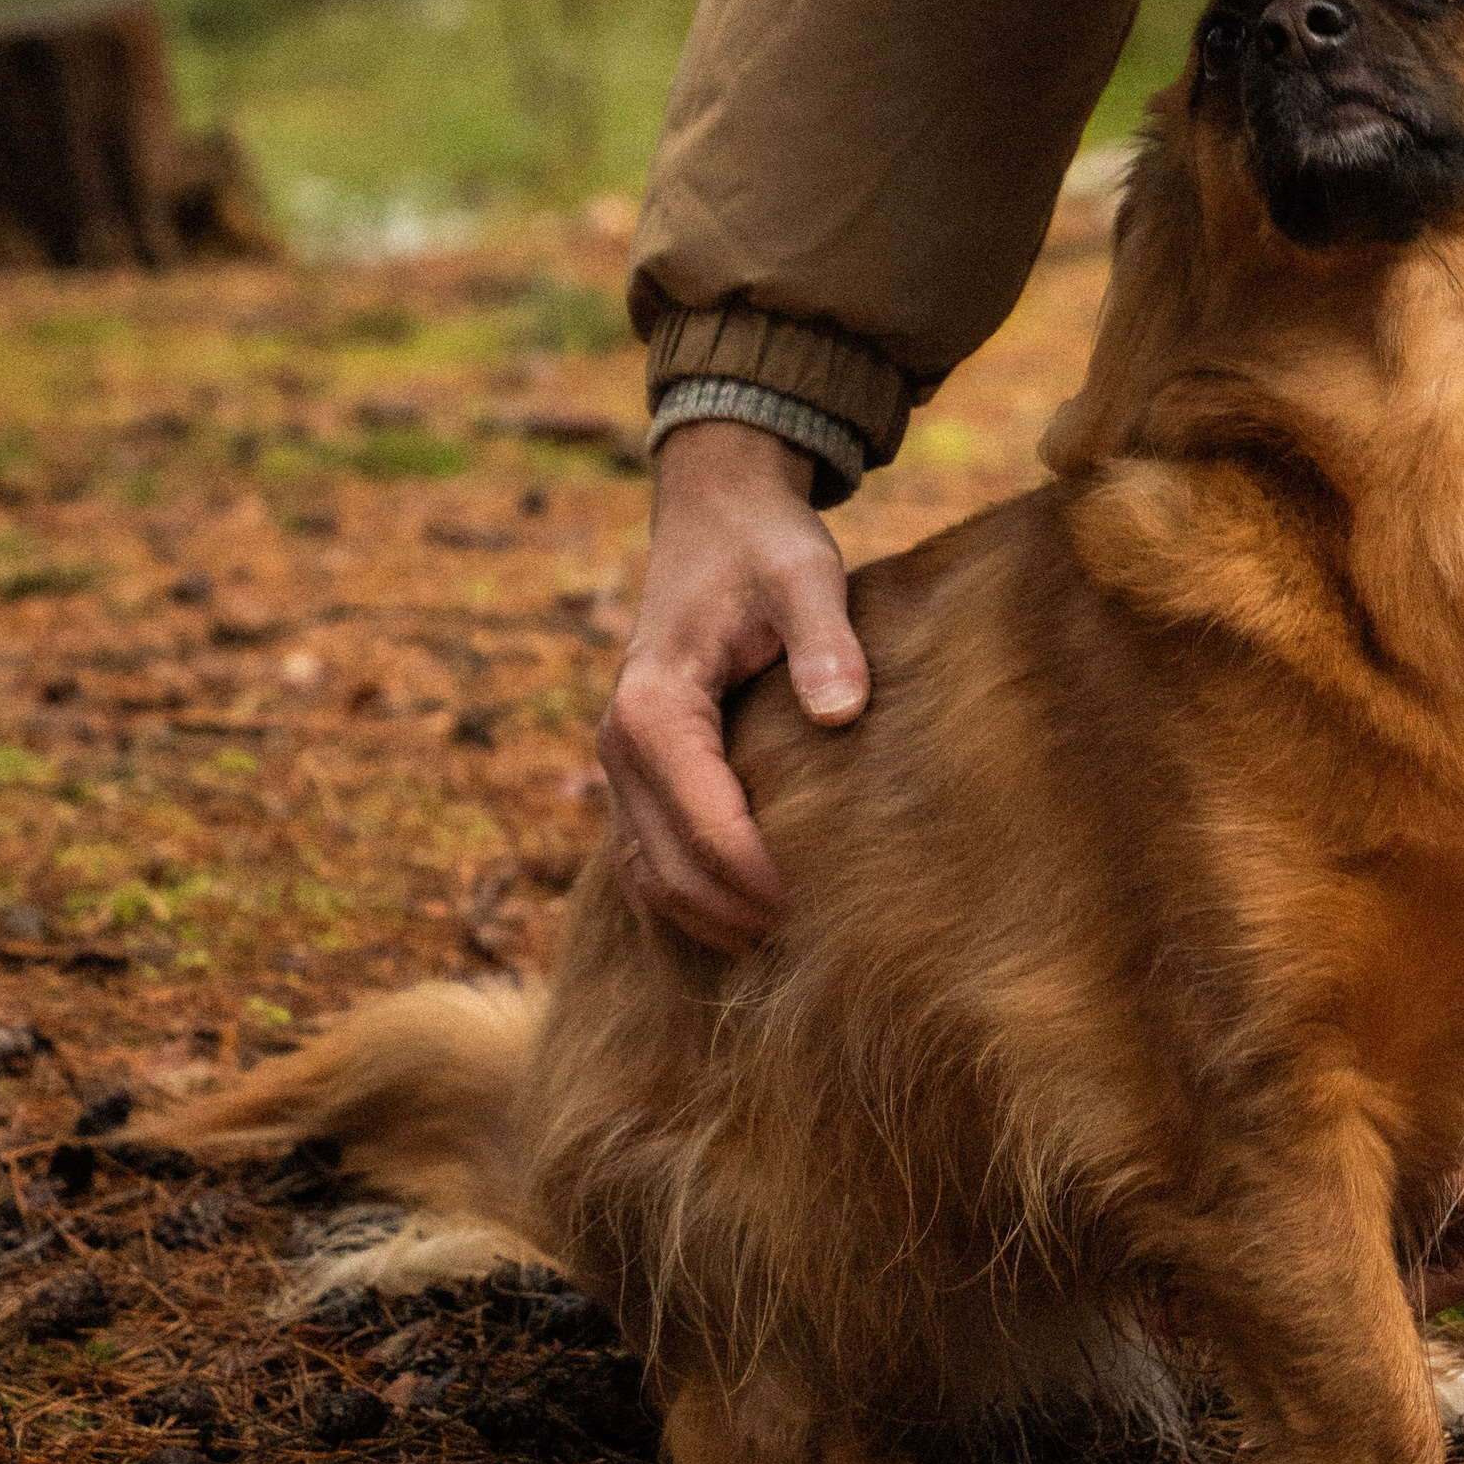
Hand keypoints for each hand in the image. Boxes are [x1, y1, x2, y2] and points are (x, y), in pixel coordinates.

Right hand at [598, 420, 868, 952]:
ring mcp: (620, 764)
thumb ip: (824, 640)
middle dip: (734, 914)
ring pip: (645, 875)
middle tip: (813, 944)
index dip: (759, 876)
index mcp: (655, 705)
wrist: (714, 516)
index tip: (821, 907)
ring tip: (782, 947)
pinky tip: (746, 920)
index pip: (704, 823)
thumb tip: (842, 711)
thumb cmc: (764, 546)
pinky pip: (645, 858)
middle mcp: (620, 744)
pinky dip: (686, 899)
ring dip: (706, 919)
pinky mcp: (638, 772)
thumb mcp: (804, 574)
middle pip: (666, 867)